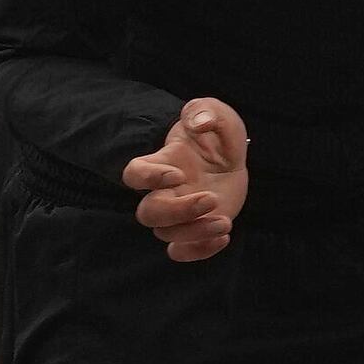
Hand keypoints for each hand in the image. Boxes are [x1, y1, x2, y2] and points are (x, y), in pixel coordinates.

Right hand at [122, 96, 249, 261]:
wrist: (229, 156)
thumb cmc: (215, 133)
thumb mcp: (215, 113)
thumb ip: (205, 111)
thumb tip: (200, 123)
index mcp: (161, 163)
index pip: (134, 174)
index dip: (148, 178)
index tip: (178, 174)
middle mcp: (163, 192)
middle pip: (148, 213)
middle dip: (178, 211)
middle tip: (211, 198)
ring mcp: (178, 212)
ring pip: (165, 234)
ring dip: (194, 233)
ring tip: (224, 222)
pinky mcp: (195, 227)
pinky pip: (181, 251)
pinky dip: (198, 251)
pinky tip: (224, 237)